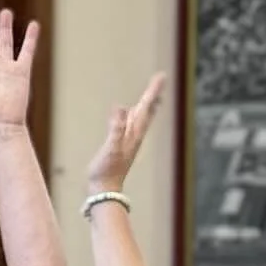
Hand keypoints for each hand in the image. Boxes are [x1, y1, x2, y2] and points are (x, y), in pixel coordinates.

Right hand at [86, 73, 164, 199]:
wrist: (105, 189)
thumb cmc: (106, 170)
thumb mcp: (110, 148)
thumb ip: (115, 128)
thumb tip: (119, 107)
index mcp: (134, 133)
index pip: (145, 107)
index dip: (153, 91)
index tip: (161, 76)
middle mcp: (134, 135)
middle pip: (147, 110)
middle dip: (153, 95)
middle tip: (160, 80)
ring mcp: (128, 140)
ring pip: (141, 117)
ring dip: (147, 105)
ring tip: (152, 95)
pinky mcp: (121, 144)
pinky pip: (129, 124)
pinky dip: (132, 115)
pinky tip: (128, 114)